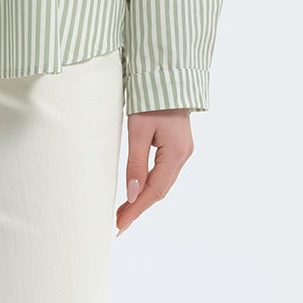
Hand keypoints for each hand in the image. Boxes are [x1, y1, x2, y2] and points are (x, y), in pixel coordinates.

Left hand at [115, 109, 192, 234]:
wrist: (166, 78)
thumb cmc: (150, 100)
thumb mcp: (138, 131)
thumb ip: (135, 163)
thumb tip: (132, 194)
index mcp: (176, 153)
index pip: (155, 190)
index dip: (137, 209)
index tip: (121, 224)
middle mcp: (183, 155)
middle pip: (160, 190)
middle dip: (139, 207)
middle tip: (119, 222)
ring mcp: (183, 152)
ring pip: (162, 183)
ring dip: (143, 198)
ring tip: (124, 211)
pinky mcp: (178, 148)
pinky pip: (164, 173)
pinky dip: (150, 185)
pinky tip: (138, 192)